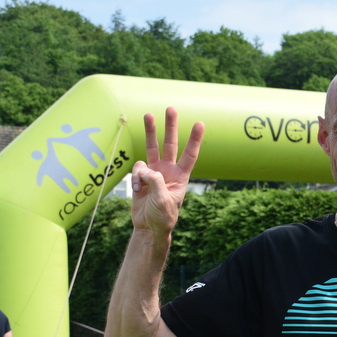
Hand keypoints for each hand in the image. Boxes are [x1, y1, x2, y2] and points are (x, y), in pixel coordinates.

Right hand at [131, 107, 204, 234]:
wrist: (148, 227)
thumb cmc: (162, 217)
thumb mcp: (163, 200)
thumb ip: (156, 182)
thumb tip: (146, 169)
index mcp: (181, 176)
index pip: (190, 154)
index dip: (194, 139)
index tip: (200, 123)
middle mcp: (168, 171)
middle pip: (170, 144)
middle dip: (170, 126)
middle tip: (171, 108)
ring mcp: (154, 172)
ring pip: (152, 147)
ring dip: (150, 131)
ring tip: (148, 114)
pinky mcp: (141, 176)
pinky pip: (137, 168)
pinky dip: (136, 177)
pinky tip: (138, 190)